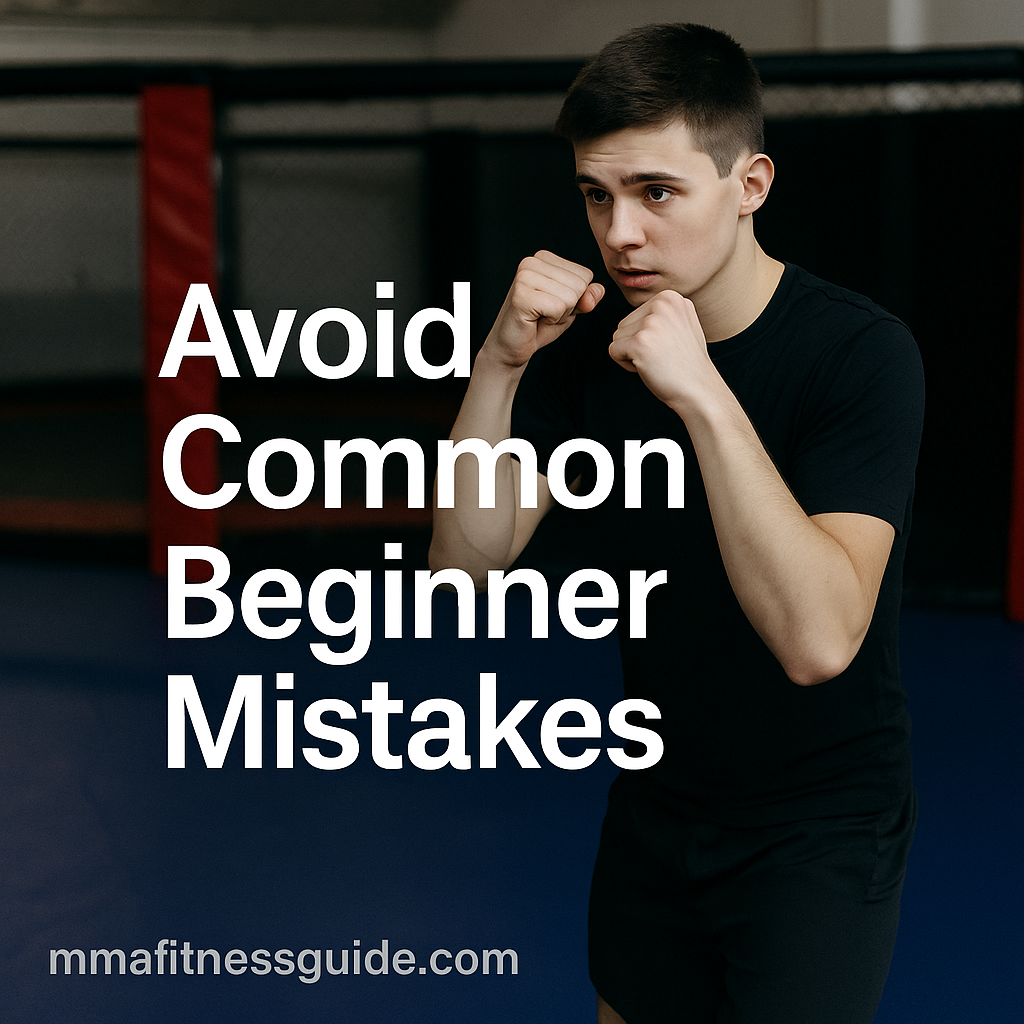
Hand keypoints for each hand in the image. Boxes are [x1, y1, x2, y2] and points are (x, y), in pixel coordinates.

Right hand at [483, 250, 603, 367]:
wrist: (511, 348)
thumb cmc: (538, 326)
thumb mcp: (570, 308)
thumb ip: (587, 297)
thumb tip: (599, 290)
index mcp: (543, 259)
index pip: (585, 275)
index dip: (575, 298)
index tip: (551, 305)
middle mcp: (532, 262)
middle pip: (580, 285)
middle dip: (568, 307)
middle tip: (544, 313)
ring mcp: (525, 276)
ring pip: (572, 296)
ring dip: (560, 315)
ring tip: (539, 316)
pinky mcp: (522, 295)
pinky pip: (559, 307)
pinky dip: (552, 320)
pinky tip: (534, 320)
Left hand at [608, 290, 718, 411]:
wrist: (699, 389)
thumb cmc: (687, 363)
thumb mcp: (681, 324)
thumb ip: (661, 313)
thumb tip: (639, 312)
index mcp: (671, 297)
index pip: (635, 315)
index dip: (646, 337)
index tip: (668, 346)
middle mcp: (662, 304)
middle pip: (623, 325)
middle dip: (636, 345)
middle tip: (662, 356)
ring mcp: (651, 323)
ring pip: (617, 338)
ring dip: (631, 355)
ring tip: (657, 361)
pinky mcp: (639, 342)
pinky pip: (614, 351)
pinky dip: (627, 365)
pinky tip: (649, 368)